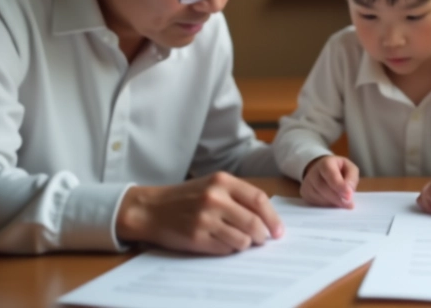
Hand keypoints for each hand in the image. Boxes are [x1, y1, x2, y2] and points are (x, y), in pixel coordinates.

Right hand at [115, 172, 283, 254]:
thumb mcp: (212, 185)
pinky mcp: (197, 237)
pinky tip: (223, 242)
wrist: (151, 209)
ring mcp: (205, 218)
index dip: (273, 217)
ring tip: (241, 241)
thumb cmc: (186, 197)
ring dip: (246, 244)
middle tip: (262, 240)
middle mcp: (215, 198)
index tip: (279, 230)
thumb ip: (238, 196)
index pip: (259, 200)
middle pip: (254, 222)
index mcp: (222, 181)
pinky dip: (230, 248)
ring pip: (242, 239)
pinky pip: (226, 248)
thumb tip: (268, 218)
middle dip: (263, 235)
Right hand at [300, 155, 358, 207]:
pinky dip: (326, 205)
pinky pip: (315, 203)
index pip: (330, 174)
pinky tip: (333, 202)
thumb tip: (349, 192)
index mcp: (326, 163)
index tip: (349, 196)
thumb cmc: (338, 170)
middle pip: (323, 187)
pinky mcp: (305, 194)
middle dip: (337, 198)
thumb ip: (352, 178)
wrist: (322, 171)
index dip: (339, 185)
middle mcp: (313, 172)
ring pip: (319, 197)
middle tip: (349, 204)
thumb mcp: (349, 168)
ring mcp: (307, 184)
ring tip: (342, 202)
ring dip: (333, 203)